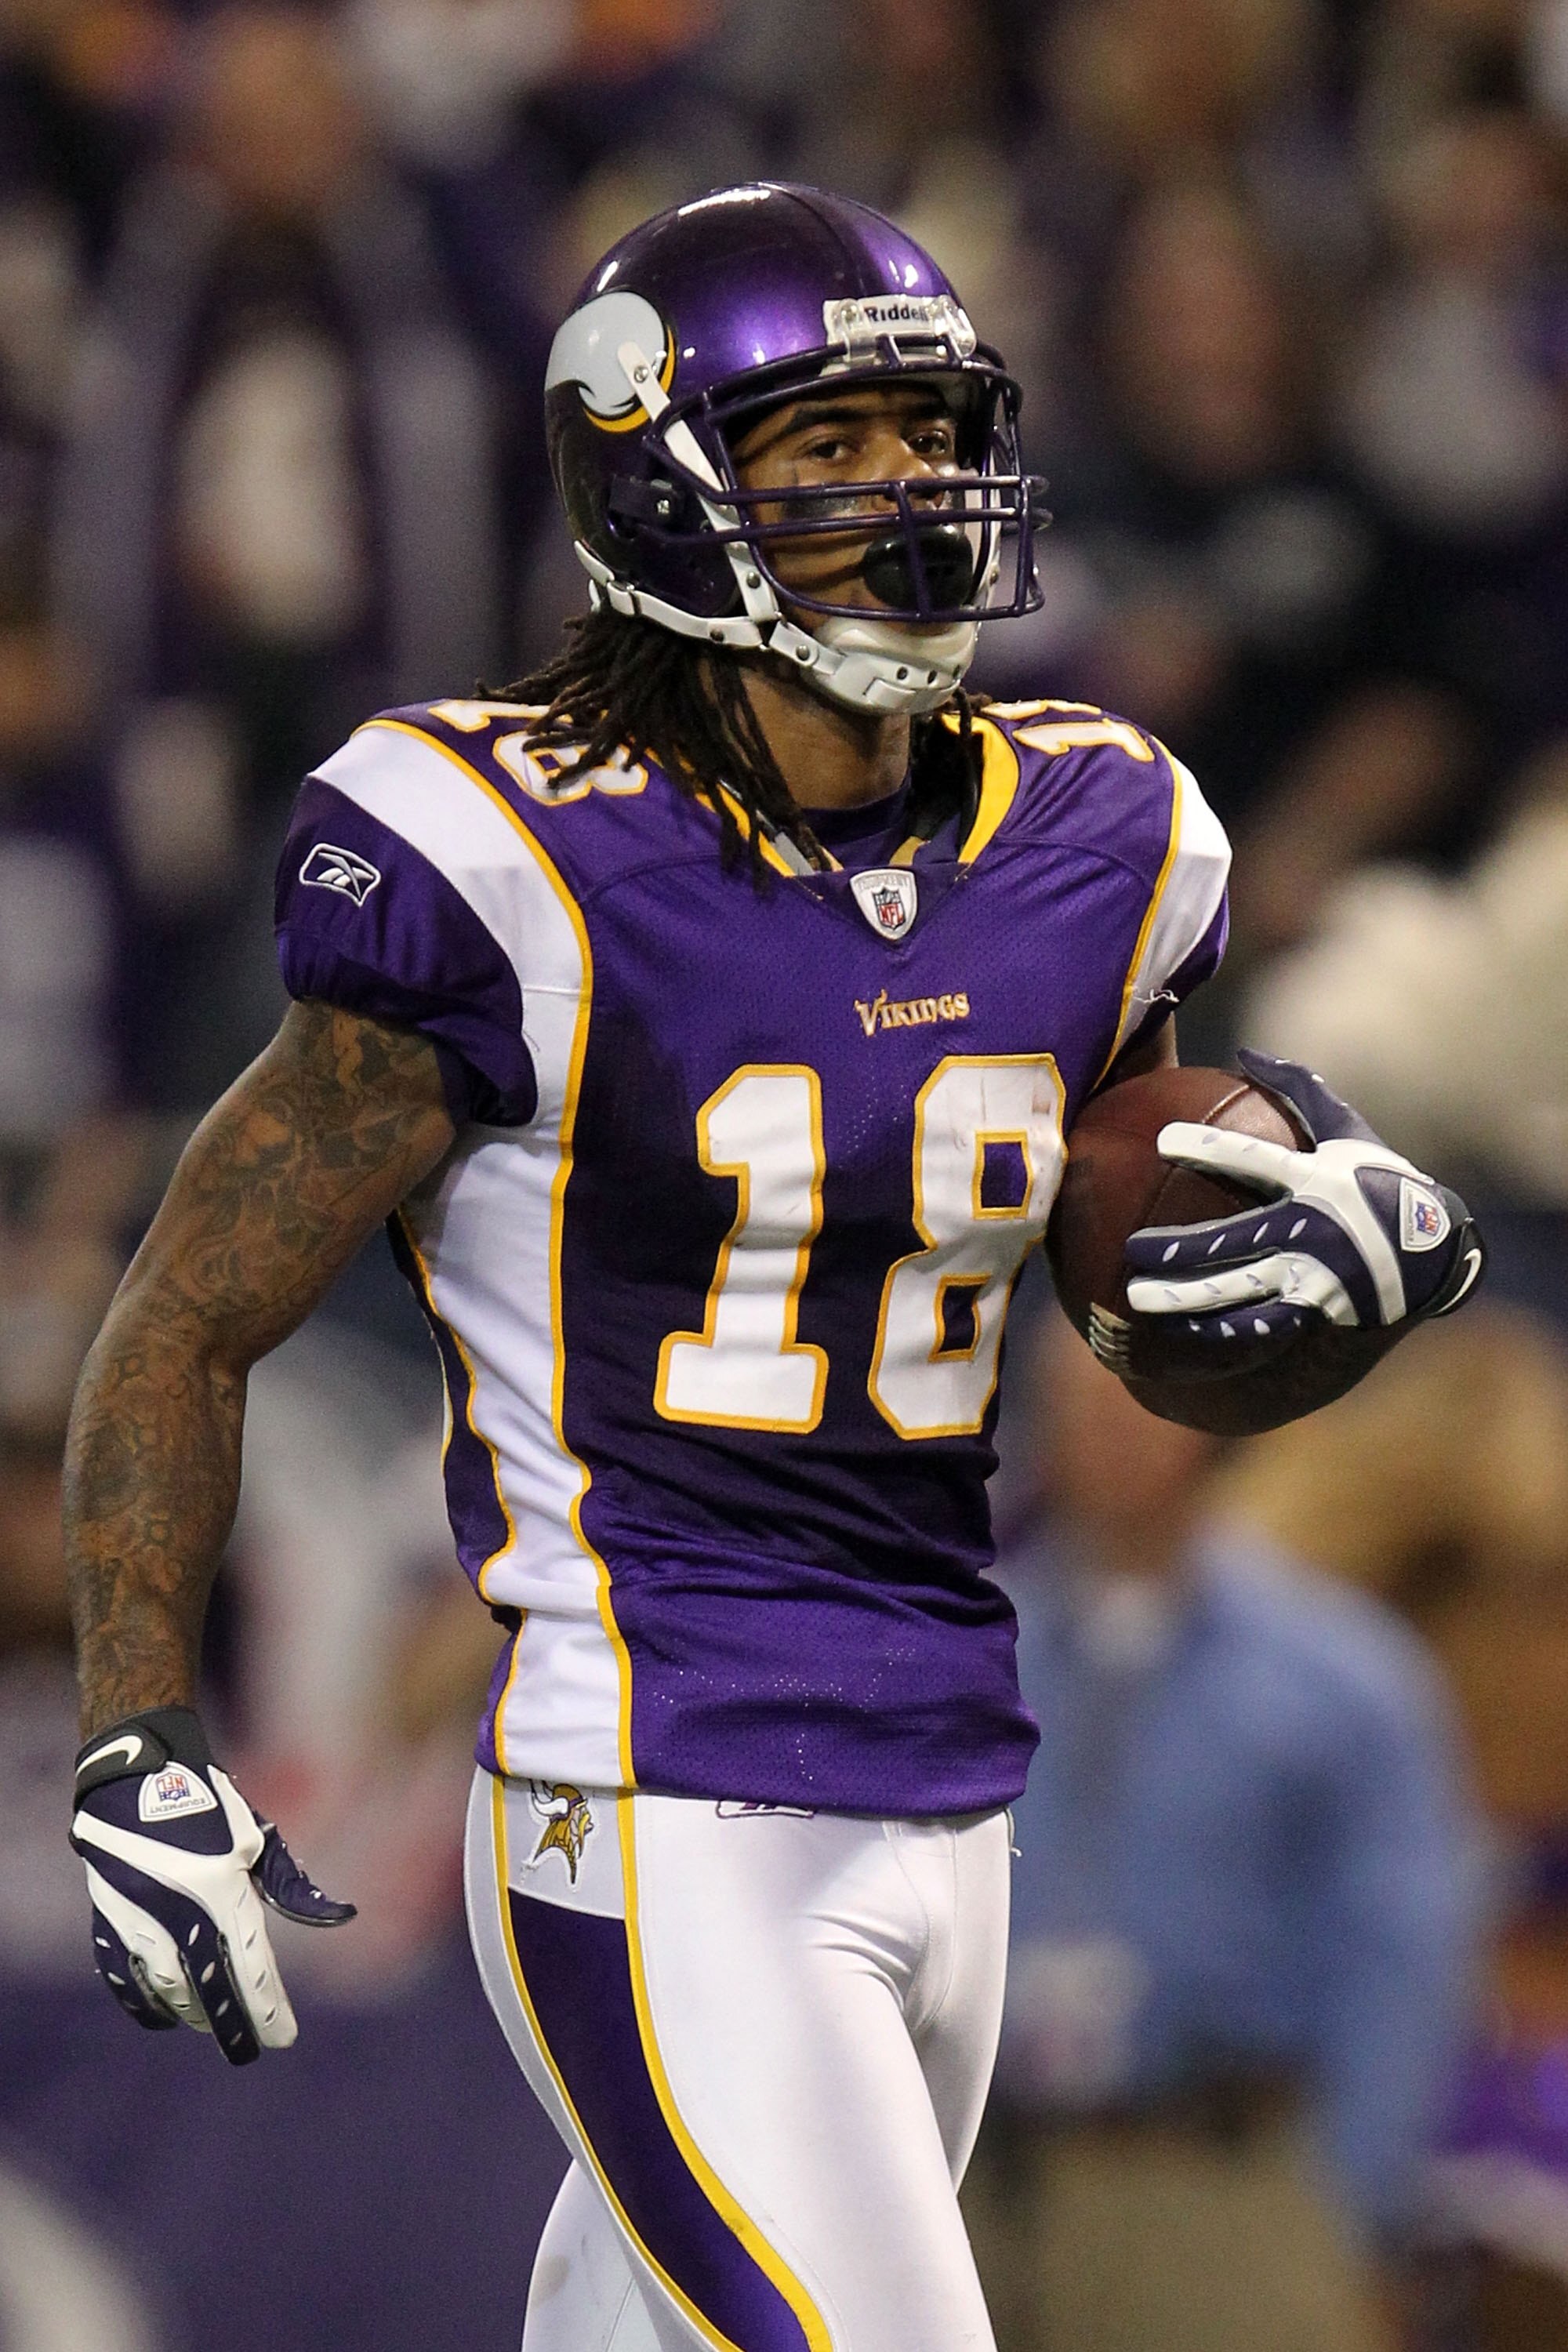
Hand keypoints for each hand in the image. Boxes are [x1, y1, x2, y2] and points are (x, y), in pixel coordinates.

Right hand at [70, 1706, 353, 2065]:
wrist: (135, 1776)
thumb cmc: (208, 1805)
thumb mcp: (257, 1838)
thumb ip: (294, 1887)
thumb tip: (342, 1917)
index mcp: (220, 1888)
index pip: (249, 1965)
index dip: (267, 2007)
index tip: (283, 2038)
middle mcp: (177, 1909)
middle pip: (208, 1987)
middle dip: (231, 2024)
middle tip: (248, 2051)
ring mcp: (137, 1917)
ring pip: (167, 1987)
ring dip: (192, 2010)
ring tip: (214, 2021)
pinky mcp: (107, 1918)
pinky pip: (123, 1977)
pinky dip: (143, 2001)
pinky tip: (163, 2016)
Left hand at [1121, 1050, 1484, 1365]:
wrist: (1435, 1248)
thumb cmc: (1380, 1180)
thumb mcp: (1347, 1129)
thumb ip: (1298, 1089)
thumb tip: (1247, 1051)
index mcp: (1313, 1180)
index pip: (1255, 1160)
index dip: (1210, 1148)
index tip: (1163, 1139)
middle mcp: (1309, 1229)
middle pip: (1233, 1240)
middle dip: (1179, 1248)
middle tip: (1130, 1249)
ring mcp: (1313, 1274)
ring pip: (1239, 1291)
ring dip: (1185, 1299)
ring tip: (1135, 1301)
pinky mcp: (1317, 1309)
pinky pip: (1261, 1327)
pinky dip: (1221, 1334)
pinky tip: (1177, 1339)